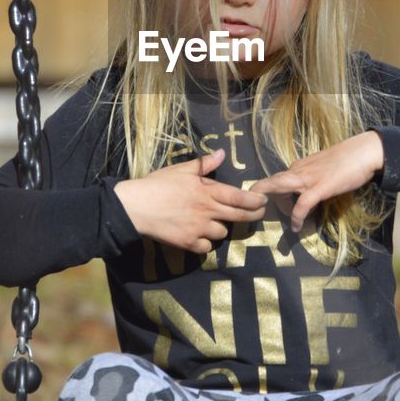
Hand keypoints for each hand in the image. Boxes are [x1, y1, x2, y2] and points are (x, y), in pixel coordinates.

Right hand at [114, 148, 266, 253]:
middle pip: (239, 216)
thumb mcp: (182, 170)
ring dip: (221, 228)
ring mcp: (199, 229)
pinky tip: (200, 236)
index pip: (240, 197)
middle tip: (258, 214)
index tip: (264, 201)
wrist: (135, 207)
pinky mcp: (189, 243)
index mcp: (208, 191)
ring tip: (214, 222)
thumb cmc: (158, 184)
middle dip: (253, 216)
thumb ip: (205, 164)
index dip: (256, 201)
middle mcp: (208, 211)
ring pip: (222, 233)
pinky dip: (205, 243)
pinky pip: (207, 247)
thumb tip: (222, 153)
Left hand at [249, 131, 384, 232]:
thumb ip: (312, 181)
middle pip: (272, 182)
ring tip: (274, 220)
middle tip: (273, 216)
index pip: (277, 180)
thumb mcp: (322, 170)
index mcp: (299, 166)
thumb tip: (308, 199)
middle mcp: (299, 170)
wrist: (364, 152)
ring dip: (273, 204)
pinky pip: (302, 204)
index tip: (279, 208)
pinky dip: (296, 216)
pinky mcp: (320, 187)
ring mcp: (308, 178)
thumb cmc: (347, 160)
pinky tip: (296, 226)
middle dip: (264, 198)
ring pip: (279, 187)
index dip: (273, 195)